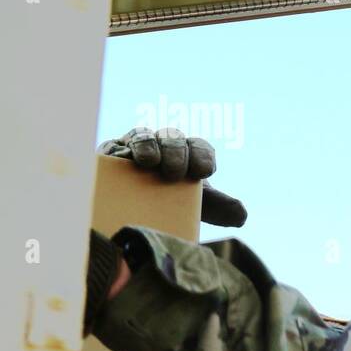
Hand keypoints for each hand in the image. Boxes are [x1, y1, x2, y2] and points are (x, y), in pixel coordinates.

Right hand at [98, 127, 247, 226]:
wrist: (131, 209)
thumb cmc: (169, 202)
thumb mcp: (195, 206)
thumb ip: (219, 208)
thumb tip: (242, 215)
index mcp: (188, 154)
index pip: (200, 147)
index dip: (203, 156)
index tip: (203, 172)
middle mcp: (163, 145)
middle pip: (173, 139)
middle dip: (177, 152)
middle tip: (175, 173)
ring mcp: (134, 146)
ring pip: (143, 136)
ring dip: (149, 145)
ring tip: (150, 162)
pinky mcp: (109, 154)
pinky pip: (113, 145)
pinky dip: (121, 150)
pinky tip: (123, 160)